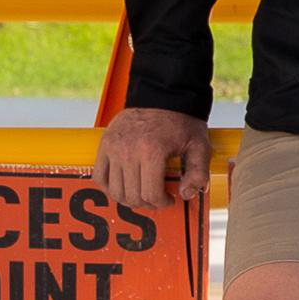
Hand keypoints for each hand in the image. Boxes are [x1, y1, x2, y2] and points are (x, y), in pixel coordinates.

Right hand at [91, 107, 210, 209]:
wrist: (163, 96)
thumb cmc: (182, 122)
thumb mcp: (199, 145)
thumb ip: (198, 172)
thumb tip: (186, 194)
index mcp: (152, 151)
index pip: (150, 194)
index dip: (162, 203)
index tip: (170, 199)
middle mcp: (128, 150)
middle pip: (132, 195)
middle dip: (147, 204)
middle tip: (158, 199)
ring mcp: (113, 148)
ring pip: (115, 190)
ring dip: (129, 199)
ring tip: (142, 194)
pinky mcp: (104, 144)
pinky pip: (99, 177)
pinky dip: (109, 188)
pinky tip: (124, 187)